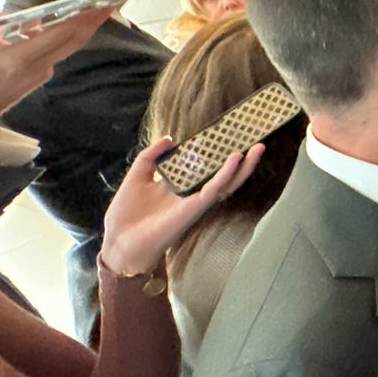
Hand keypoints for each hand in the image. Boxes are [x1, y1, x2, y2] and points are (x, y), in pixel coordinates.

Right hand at [0, 9, 112, 137]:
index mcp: (18, 61)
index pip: (60, 35)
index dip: (83, 18)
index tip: (101, 4)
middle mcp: (36, 68)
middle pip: (72, 40)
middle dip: (90, 20)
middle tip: (105, 0)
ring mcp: (39, 74)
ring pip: (59, 44)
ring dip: (52, 24)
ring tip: (8, 20)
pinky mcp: (36, 77)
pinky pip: (46, 50)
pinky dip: (37, 36)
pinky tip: (5, 34)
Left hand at [99, 138, 263, 275]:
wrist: (119, 241)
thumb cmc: (126, 215)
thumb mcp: (136, 177)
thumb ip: (150, 157)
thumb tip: (168, 139)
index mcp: (180, 186)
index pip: (206, 168)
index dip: (219, 153)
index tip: (231, 135)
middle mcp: (192, 194)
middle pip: (225, 176)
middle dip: (243, 161)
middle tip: (256, 142)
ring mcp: (195, 201)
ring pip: (228, 183)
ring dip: (245, 166)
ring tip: (258, 148)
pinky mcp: (194, 208)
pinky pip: (215, 189)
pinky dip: (227, 173)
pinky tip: (235, 158)